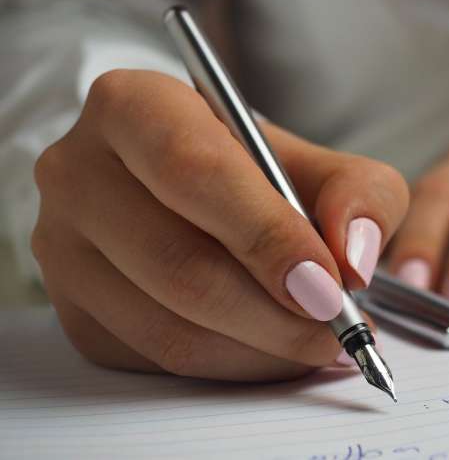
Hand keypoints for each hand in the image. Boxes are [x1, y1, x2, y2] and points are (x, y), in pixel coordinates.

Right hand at [32, 70, 407, 380]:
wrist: (200, 195)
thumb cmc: (260, 173)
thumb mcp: (323, 163)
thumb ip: (359, 194)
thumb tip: (353, 260)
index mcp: (134, 107)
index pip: (195, 172)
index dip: (267, 235)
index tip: (329, 285)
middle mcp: (80, 173)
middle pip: (179, 263)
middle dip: (275, 313)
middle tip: (338, 329)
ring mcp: (64, 248)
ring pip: (169, 326)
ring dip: (261, 350)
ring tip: (320, 343)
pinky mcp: (75, 310)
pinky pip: (158, 360)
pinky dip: (233, 366)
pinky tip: (273, 349)